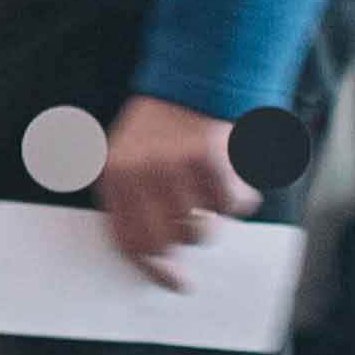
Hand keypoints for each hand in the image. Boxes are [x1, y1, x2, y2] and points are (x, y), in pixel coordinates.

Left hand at [96, 93, 256, 278]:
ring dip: (213, 214)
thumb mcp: (128, 155)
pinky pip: (232, 206)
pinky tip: (231, 172)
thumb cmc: (164, 125)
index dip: (153, 268)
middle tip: (195, 216)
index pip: (128, 241)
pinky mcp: (210, 158)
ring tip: (209, 184)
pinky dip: (239, 196)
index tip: (174, 281)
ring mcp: (174, 166)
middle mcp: (140, 172)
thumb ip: (134, 204)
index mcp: (114, 174)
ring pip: (203, 229)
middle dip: (185, 237)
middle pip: (167, 243)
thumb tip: (162, 264)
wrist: (198, 73)